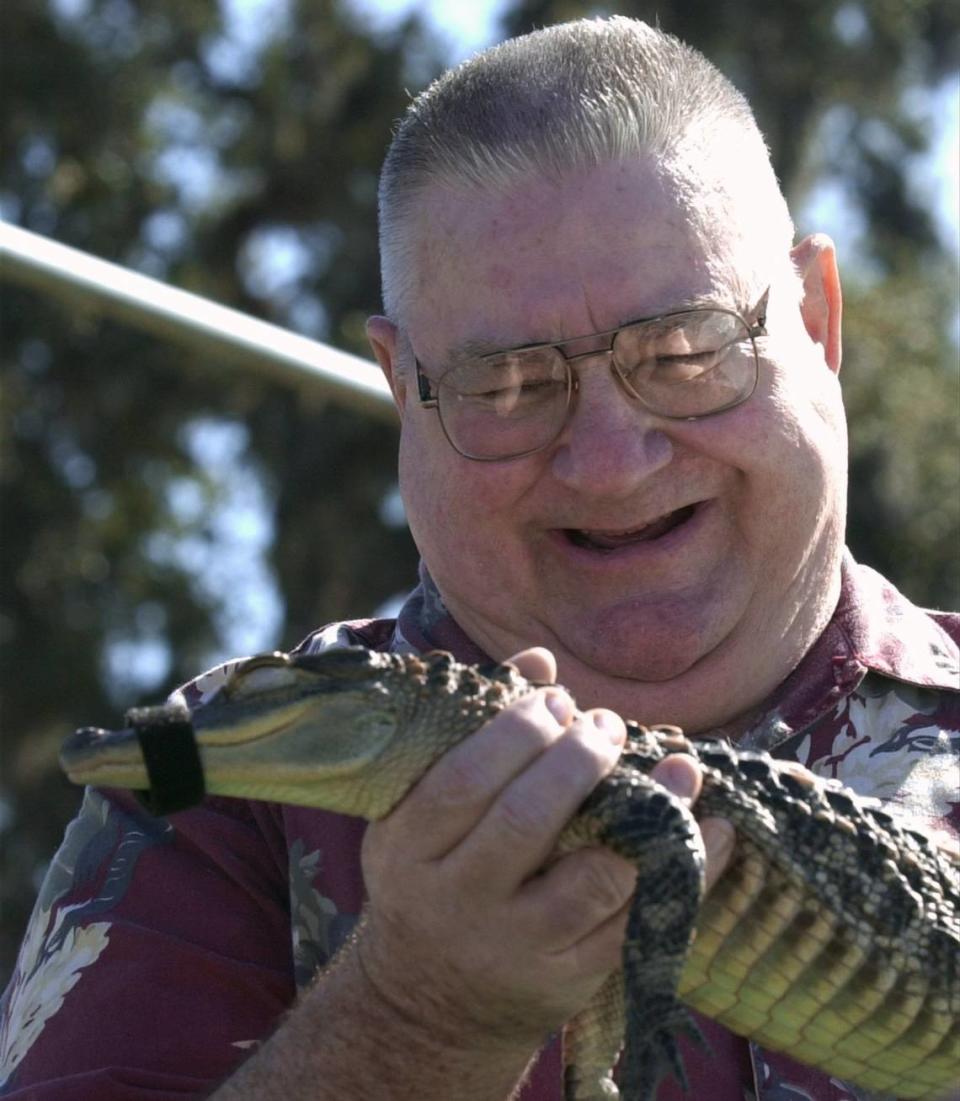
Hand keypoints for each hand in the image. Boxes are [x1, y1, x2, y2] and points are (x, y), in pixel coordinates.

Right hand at [356, 648, 734, 1057]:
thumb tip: (539, 660)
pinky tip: (713, 827)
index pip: (461, 783)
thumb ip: (474, 733)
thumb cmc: (431, 879)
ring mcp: (516, 946)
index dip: (514, 733)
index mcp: (409, 850)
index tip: (557, 700)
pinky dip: (684, 871)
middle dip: (579, 761)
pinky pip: (636, 922)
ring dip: (646, 815)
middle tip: (609, 726)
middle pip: (524, 822)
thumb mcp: (422, 815)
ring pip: (590, 880)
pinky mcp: (568, 979)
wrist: (430, 1005)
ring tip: (678, 767)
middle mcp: (458, 901)